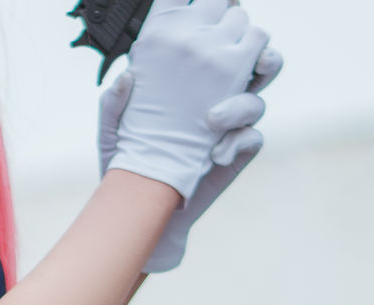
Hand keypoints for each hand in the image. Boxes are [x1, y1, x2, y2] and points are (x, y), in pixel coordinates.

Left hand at [97, 21, 274, 271]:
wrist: (139, 208)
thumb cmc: (126, 160)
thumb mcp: (112, 130)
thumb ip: (114, 103)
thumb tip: (124, 76)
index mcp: (190, 80)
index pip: (219, 44)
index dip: (230, 29)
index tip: (222, 28)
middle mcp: (217, 95)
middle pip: (257, 61)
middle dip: (260, 55)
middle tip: (251, 63)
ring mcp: (230, 125)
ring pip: (257, 99)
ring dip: (244, 104)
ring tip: (213, 120)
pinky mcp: (237, 153)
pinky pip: (252, 138)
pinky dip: (237, 142)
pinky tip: (214, 155)